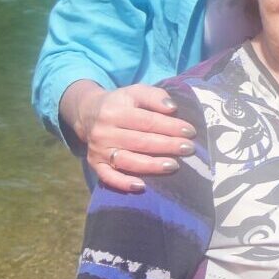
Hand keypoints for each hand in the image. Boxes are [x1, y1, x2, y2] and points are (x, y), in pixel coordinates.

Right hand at [61, 81, 192, 191]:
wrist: (88, 113)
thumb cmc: (121, 104)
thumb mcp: (135, 92)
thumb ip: (155, 96)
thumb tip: (172, 108)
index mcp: (115, 111)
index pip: (147, 121)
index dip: (170, 127)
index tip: (190, 132)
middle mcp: (104, 132)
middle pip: (140, 141)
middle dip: (167, 146)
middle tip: (188, 149)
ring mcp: (99, 150)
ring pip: (128, 160)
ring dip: (152, 165)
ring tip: (174, 166)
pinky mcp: (94, 164)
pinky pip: (108, 177)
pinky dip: (123, 183)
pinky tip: (141, 186)